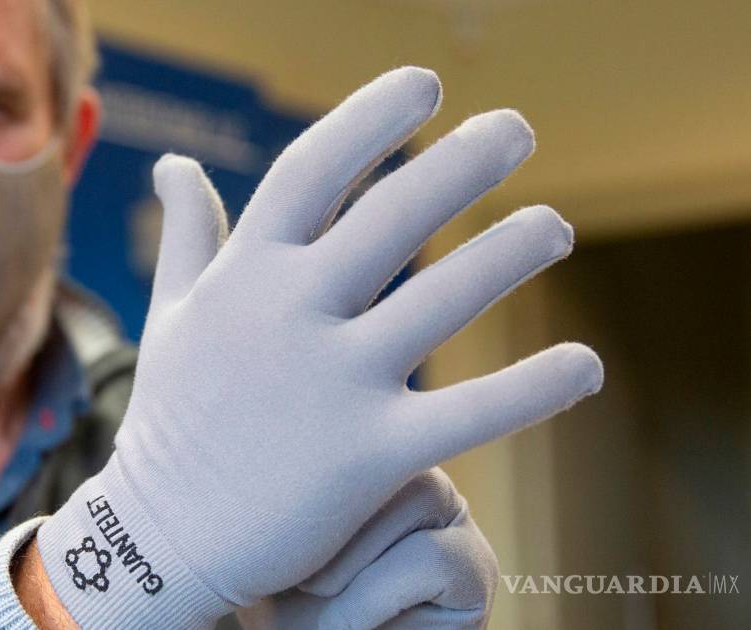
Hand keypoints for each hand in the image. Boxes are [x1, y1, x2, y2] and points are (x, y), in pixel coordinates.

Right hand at [37, 66, 601, 628]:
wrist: (162, 536)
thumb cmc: (172, 419)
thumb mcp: (172, 313)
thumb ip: (188, 235)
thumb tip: (169, 162)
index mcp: (245, 275)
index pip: (313, 171)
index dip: (371, 119)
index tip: (424, 86)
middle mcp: (290, 314)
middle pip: (392, 216)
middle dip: (463, 162)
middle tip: (518, 128)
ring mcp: (332, 382)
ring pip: (444, 298)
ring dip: (510, 252)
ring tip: (554, 228)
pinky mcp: (370, 453)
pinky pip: (470, 411)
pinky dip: (534, 387)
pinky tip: (587, 364)